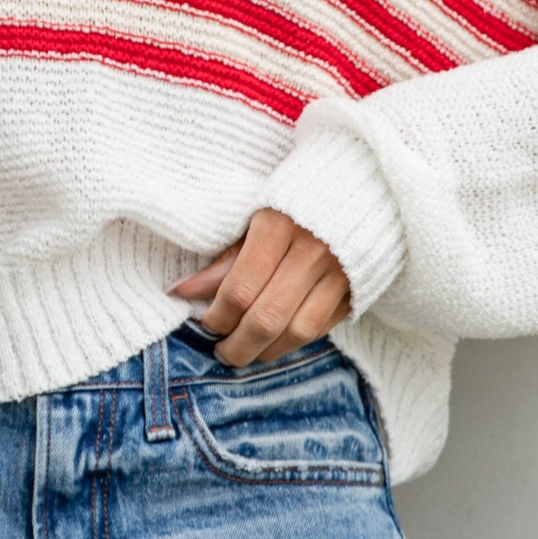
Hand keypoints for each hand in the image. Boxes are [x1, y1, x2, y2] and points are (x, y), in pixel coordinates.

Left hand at [168, 209, 350, 365]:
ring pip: (297, 332)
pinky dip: (294, 342)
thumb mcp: (254, 220)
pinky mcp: (355, 288)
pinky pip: (321, 329)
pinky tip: (276, 341)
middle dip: (237, 345)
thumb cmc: (291, 204)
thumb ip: (224, 260)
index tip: (206, 324)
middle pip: (267, 319)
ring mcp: (339, 273)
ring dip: (266, 351)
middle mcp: (312, 252)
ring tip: (247, 351)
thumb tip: (181, 292)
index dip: (217, 317)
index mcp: (279, 227)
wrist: (354, 187)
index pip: (240, 290)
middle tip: (221, 351)